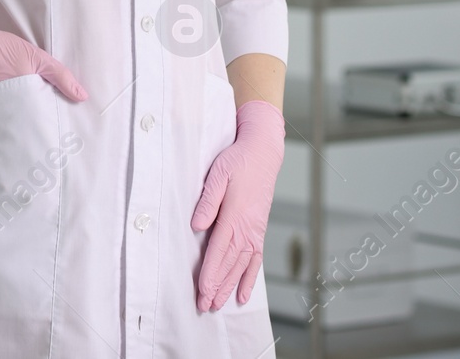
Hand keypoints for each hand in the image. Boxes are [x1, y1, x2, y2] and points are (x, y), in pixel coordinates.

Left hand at [190, 98, 284, 311]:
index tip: (202, 290)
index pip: (220, 250)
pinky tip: (243, 294)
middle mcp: (248, 228)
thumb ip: (208, 201)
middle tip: (204, 306)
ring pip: (242, 266)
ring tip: (218, 305)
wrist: (263, 153)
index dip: (210, 273)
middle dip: (217, 286)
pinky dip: (249, 278)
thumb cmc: (238, 161)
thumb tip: (196, 225)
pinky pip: (256, 260)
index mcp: (235, 216)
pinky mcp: (259, 230)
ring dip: (229, 286)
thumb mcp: (218, 174)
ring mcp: (256, 231)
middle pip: (230, 264)